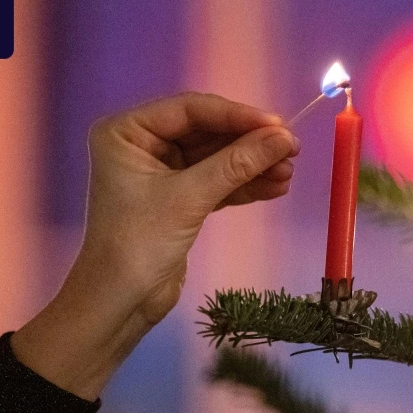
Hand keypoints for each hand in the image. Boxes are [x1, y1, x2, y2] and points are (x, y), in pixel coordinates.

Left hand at [12, 93, 299, 399]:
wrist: (120, 302)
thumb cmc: (139, 243)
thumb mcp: (190, 198)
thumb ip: (238, 163)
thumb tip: (286, 138)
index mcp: (127, 132)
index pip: (190, 110)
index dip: (237, 116)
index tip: (279, 126)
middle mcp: (142, 144)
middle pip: (207, 132)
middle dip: (249, 143)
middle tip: (291, 150)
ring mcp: (161, 172)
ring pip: (217, 158)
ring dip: (253, 165)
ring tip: (288, 173)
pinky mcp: (178, 198)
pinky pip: (217, 181)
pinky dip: (244, 185)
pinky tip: (275, 188)